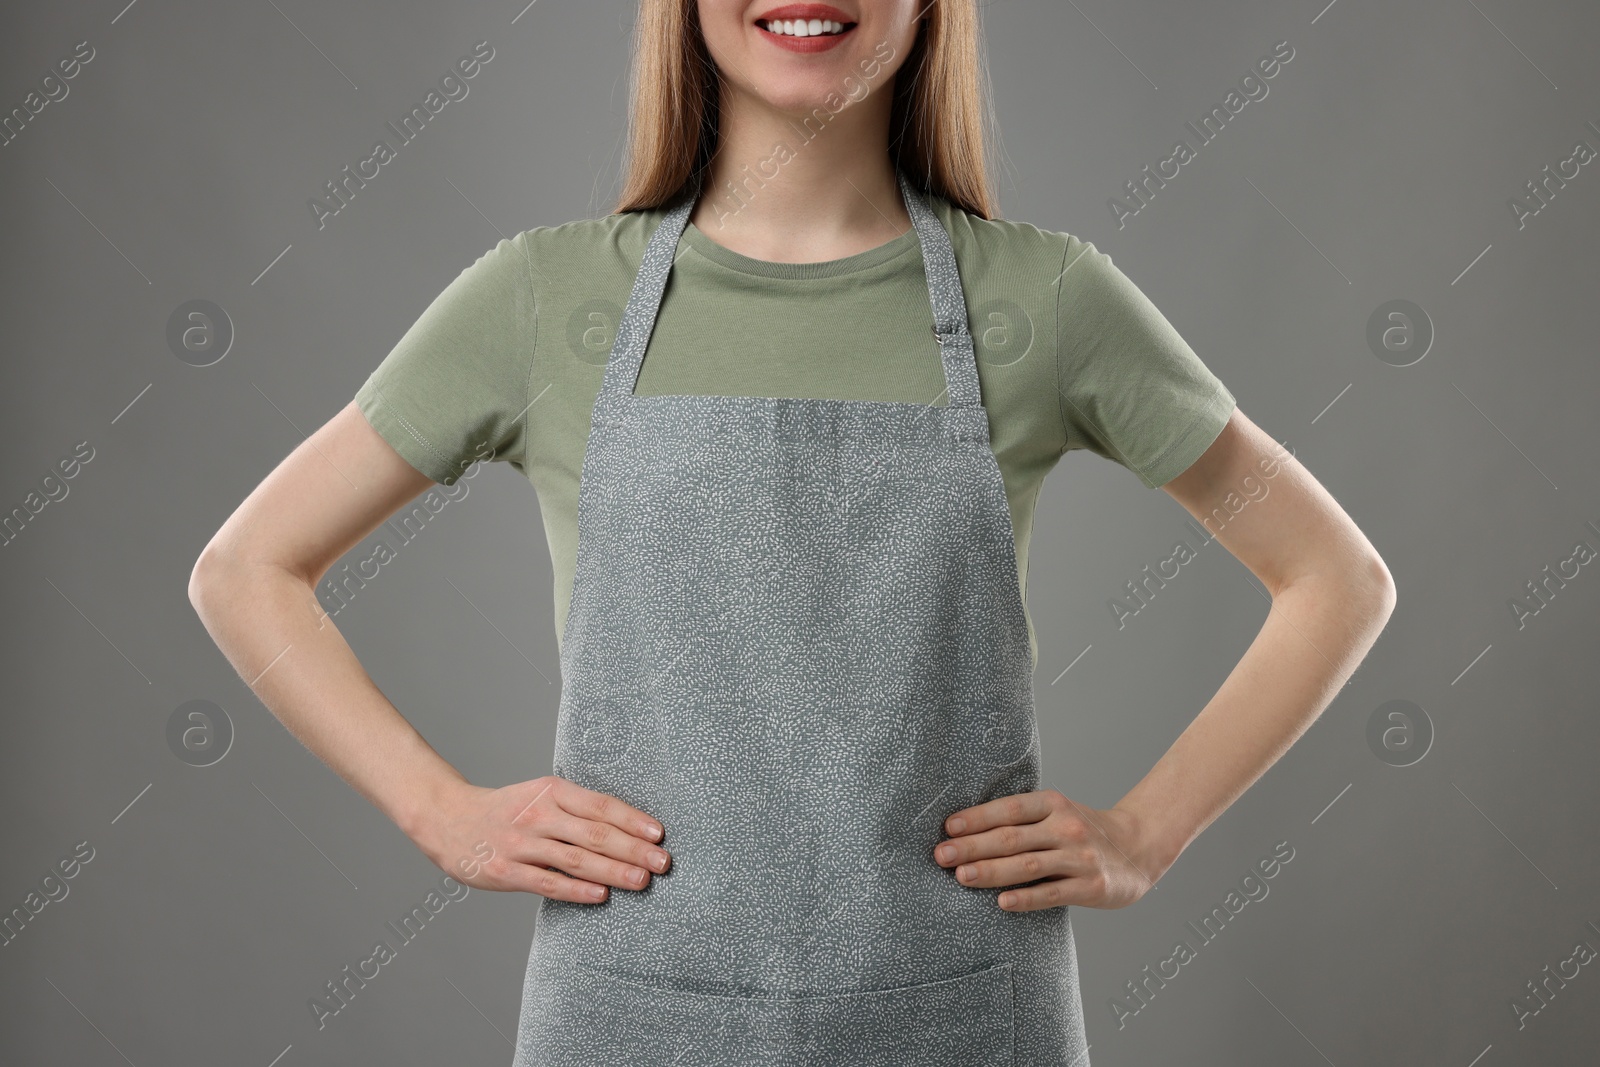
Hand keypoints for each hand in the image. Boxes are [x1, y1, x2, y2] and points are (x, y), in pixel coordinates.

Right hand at [414, 776, 670, 903]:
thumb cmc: (507, 809)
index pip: (601, 806)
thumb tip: (628, 829)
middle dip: (633, 849)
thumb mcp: (540, 794)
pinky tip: (602, 896)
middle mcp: (539, 815)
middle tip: (663, 863)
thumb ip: (576, 809)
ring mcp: (522, 844)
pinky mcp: (507, 871)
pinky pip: (549, 883)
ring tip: (642, 881)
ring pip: (576, 859)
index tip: (659, 835)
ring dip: (613, 871)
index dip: (633, 820)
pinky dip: (578, 891)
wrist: (448, 818)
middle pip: (595, 833)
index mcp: (551, 791)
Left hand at [934, 790, 1168, 911]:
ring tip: (961, 877)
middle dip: (972, 847)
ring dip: (990, 871)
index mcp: (1053, 804)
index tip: (948, 828)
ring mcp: (1079, 857)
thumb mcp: (1058, 813)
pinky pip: (1051, 893)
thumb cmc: (1084, 831)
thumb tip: (966, 831)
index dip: (977, 818)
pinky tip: (1001, 902)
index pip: (1009, 809)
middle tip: (942, 855)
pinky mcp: (1091, 886)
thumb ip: (1023, 820)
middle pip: (1011, 838)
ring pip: (1027, 866)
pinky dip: (1025, 898)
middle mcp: (1066, 827)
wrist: (1140, 847)